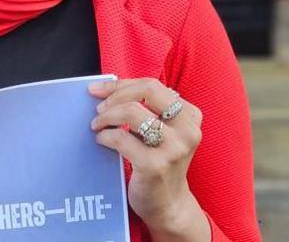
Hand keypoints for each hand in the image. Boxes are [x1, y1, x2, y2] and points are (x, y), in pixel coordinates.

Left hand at [88, 78, 208, 241]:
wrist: (168, 204)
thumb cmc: (158, 161)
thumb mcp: (162, 131)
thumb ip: (146, 108)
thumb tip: (105, 89)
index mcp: (190, 116)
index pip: (152, 85)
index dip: (121, 84)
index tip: (98, 89)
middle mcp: (187, 130)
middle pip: (147, 91)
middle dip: (115, 95)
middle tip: (98, 108)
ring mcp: (173, 148)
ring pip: (132, 112)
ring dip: (107, 116)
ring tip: (97, 125)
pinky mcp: (155, 165)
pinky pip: (121, 138)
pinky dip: (105, 136)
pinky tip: (101, 140)